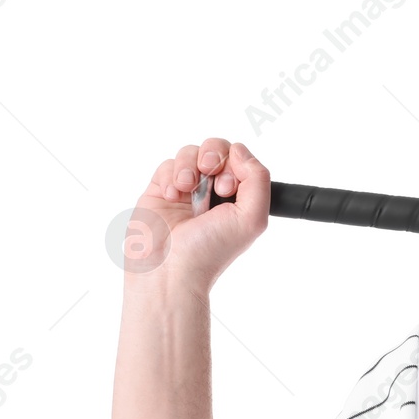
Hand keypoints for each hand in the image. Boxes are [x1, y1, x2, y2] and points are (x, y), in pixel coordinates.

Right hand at [125, 138, 269, 292]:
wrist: (170, 269)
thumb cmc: (210, 251)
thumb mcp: (252, 218)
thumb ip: (258, 180)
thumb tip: (239, 150)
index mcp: (238, 199)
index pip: (240, 160)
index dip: (235, 164)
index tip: (227, 189)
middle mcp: (213, 192)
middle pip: (216, 149)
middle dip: (213, 155)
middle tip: (209, 175)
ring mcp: (186, 190)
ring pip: (190, 153)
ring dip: (189, 166)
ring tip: (186, 189)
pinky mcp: (160, 191)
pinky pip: (166, 165)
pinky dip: (170, 176)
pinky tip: (172, 197)